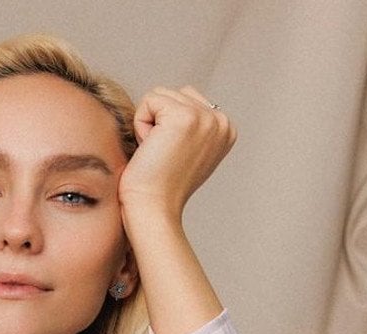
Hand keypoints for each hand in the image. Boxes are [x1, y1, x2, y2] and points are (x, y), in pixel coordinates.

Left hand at [119, 86, 235, 230]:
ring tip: (157, 152)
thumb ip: (191, 126)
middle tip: (162, 155)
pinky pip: (149, 100)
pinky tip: (151, 149)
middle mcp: (221, 121)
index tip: (172, 155)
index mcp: (225, 128)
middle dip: (157, 122)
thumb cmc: (162, 186)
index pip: (185, 99)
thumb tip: (176, 103)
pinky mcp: (185, 116)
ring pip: (159, 95)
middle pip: (172, 93)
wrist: (154, 207)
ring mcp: (206, 117)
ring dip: (148, 123)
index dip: (166, 126)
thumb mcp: (188, 151)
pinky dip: (141, 125)